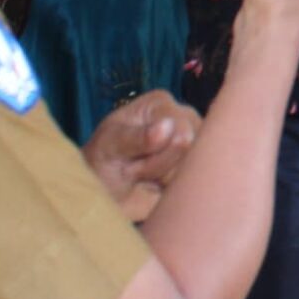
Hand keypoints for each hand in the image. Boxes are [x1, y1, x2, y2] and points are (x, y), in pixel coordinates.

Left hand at [81, 90, 200, 221]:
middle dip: (159, 165)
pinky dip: (173, 189)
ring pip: (192, 168)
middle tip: (135, 166)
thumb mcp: (110, 146)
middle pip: (190, 148)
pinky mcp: (196, 166)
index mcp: (161, 104)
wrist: (104, 194)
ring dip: (164, 179)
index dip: (155, 149)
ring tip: (143, 174)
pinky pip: (195, 182)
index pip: (180, 129)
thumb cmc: (102, 162)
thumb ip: (136, 137)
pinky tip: (157, 184)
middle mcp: (184, 118)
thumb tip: (166, 128)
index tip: (131, 154)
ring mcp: (194, 143)